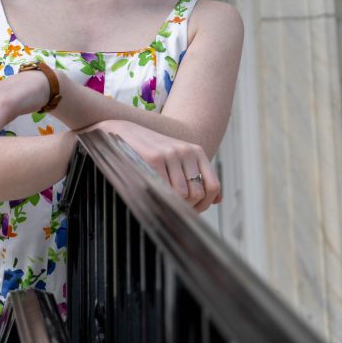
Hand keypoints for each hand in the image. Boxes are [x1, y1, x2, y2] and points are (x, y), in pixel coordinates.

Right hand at [96, 120, 221, 211]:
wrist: (123, 132)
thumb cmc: (152, 152)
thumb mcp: (178, 159)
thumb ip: (197, 176)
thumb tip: (218, 200)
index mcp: (196, 151)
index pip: (212, 186)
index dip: (205, 204)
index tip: (193, 211)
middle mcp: (186, 151)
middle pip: (197, 194)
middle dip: (188, 207)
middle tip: (174, 210)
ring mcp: (170, 154)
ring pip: (182, 194)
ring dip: (173, 205)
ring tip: (163, 203)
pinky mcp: (153, 159)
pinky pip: (165, 189)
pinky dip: (161, 198)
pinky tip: (153, 196)